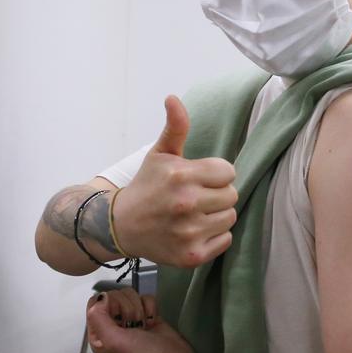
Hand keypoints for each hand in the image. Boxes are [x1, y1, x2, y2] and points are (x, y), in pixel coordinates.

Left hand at [86, 288, 195, 352]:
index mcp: (98, 333)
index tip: (118, 318)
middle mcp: (111, 325)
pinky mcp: (146, 314)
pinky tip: (152, 321)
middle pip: (112, 296)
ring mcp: (129, 319)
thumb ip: (98, 317)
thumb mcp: (112, 340)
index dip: (107, 304)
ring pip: (129, 295)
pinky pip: (144, 297)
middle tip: (133, 326)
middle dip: (126, 309)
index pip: (94, 303)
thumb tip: (102, 296)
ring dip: (138, 309)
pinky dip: (150, 307)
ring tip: (143, 326)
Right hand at [115, 96, 236, 267]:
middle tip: (195, 198)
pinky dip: (213, 236)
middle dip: (216, 194)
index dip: (214, 174)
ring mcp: (189, 231)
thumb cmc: (146, 186)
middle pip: (231, 195)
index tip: (196, 179)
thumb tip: (173, 98)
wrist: (120, 225)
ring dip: (216, 215)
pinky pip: (225, 240)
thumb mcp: (159, 155)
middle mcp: (186, 204)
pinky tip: (193, 231)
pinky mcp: (191, 254)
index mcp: (181, 176)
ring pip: (229, 217)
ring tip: (194, 214)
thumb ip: (175, 127)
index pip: (228, 172)